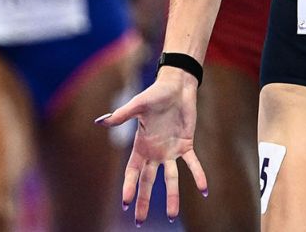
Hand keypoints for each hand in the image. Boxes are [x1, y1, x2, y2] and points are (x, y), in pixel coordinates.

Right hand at [96, 71, 207, 223]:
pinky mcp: (186, 145)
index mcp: (141, 145)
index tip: (125, 204)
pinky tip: (205, 191)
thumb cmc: (154, 94)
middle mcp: (155, 152)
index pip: (133, 171)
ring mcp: (171, 151)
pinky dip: (198, 176)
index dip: (129, 187)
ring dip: (172, 197)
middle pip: (148, 182)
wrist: (176, 86)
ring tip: (172, 216)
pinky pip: (193, 164)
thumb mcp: (137, 105)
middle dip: (144, 201)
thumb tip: (100, 122)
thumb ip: (121, 115)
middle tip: (139, 221)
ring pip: (171, 179)